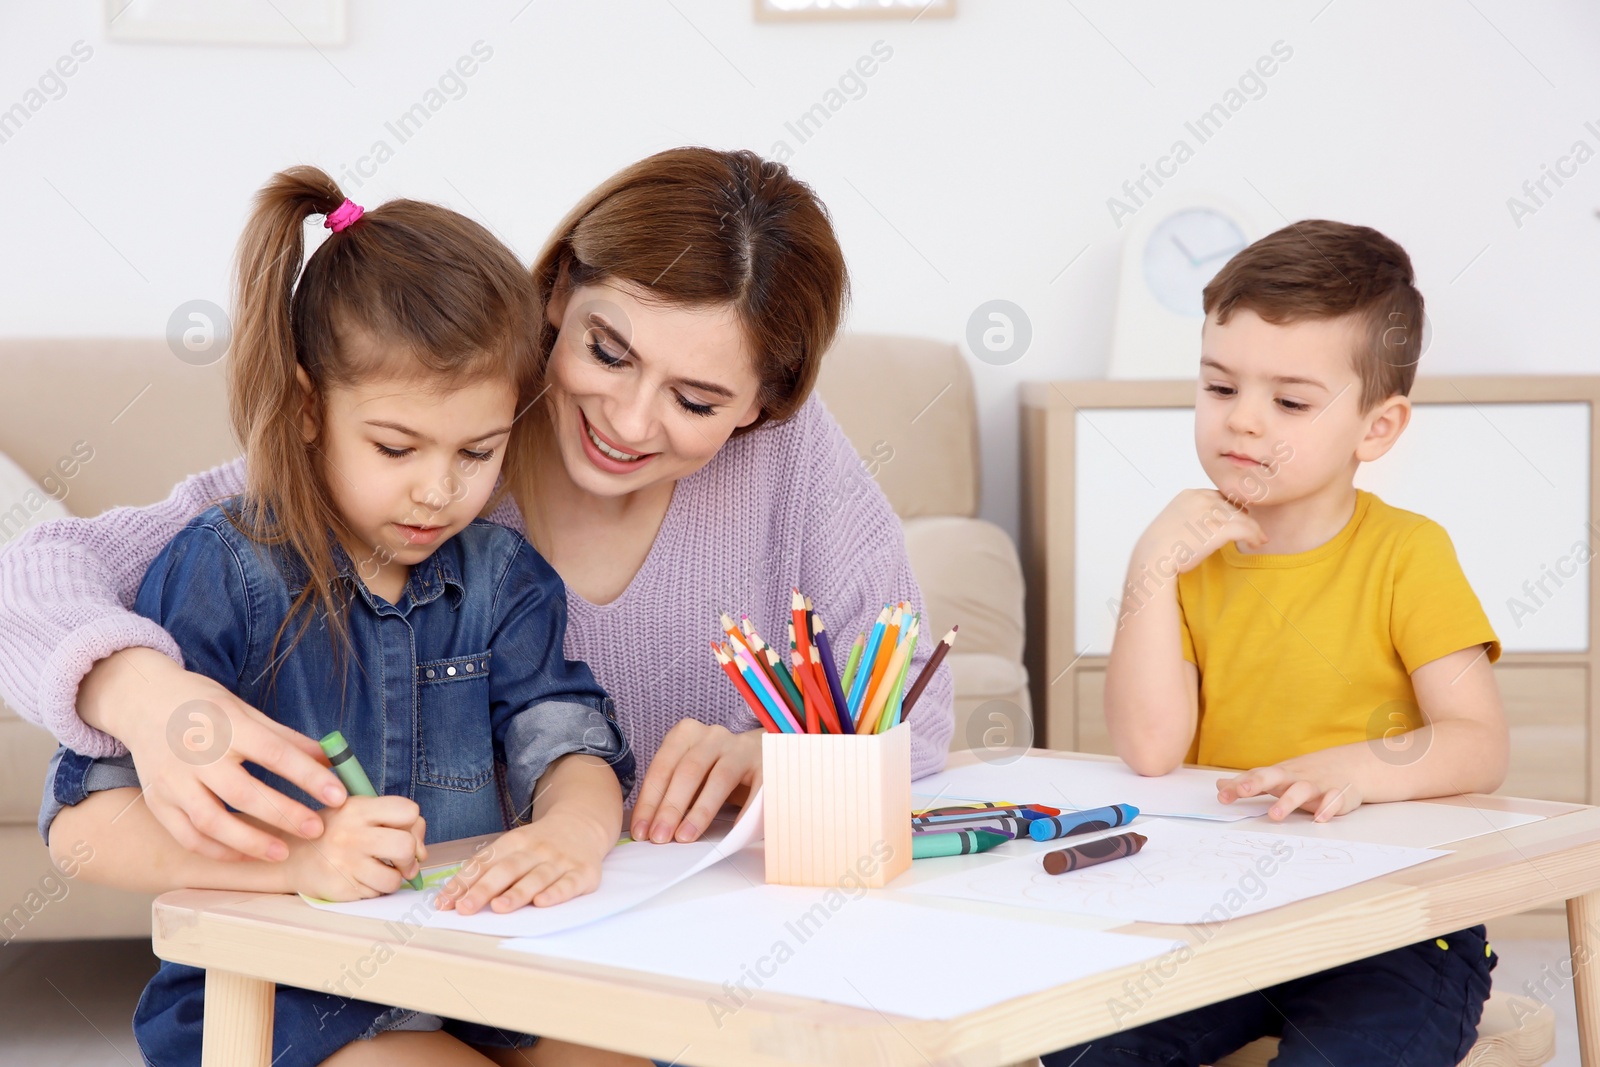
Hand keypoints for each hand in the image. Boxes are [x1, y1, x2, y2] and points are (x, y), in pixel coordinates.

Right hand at [83, 647, 347, 862]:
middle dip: (284, 815)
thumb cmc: (203, 705)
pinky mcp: (156, 801)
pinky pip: (187, 835)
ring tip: (282, 853)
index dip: (308, 776)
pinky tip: (244, 854)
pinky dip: (216, 850)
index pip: (273, 753)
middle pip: (243, 793)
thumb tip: (330, 760)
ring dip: (249, 842)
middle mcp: (197, 755)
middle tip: (316, 829)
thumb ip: (286, 738)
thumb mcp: (246, 711)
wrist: (143, 701)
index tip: (338, 795)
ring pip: (211, 821)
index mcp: (227, 725)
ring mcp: (172, 781)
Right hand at [285, 796, 425, 901]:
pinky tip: (360, 879)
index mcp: (358, 808)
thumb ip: (393, 822)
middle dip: (411, 857)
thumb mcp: (357, 813)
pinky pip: (376, 893)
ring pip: (395, 878)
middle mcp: (351, 834)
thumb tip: (421, 853)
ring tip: (378, 871)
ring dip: (394, 878)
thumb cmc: (333, 833)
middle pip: (406, 846)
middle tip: (400, 861)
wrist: (290, 859)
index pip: (409, 811)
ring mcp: (345, 863)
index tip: (404, 832)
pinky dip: (375, 889)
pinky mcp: (341, 888)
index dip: (413, 824)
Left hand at [435, 811, 613, 913]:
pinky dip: (555, 893)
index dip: (463, 883)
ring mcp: (560, 860)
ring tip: (499, 907)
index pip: (485, 862)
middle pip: (508, 869)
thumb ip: (489, 868)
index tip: (445, 903)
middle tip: (465, 908)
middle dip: (484, 889)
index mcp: (515, 841)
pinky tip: (542, 903)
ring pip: (536, 877)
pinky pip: (568, 884)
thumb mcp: (515, 846)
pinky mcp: (583, 873)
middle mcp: (536, 849)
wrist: (584, 824)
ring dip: (517, 893)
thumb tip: (454, 897)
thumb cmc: (541, 844)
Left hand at [629, 720, 760, 843]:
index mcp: (686, 734)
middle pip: (688, 771)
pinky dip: (744, 810)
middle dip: (671, 807)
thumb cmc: (713, 769)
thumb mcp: (689, 773)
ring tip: (686, 837)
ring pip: (719, 778)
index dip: (650, 801)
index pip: (662, 768)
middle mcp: (713, 737)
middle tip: (660, 837)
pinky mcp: (765, 764)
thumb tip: (647, 827)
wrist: (759, 754)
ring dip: (700, 811)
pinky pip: (755, 788)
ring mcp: (741, 749)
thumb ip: (670, 791)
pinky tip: (732, 831)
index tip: (642, 832)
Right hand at [1137, 488, 1267, 573]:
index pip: (1219, 496)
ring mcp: (1210, 512)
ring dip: (1253, 528)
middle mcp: (1202, 498)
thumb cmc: (1159, 546)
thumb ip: (1190, 516)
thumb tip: (1203, 525)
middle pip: (1233, 505)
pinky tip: (1257, 543)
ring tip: (1258, 538)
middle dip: (1244, 517)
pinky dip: (1255, 536)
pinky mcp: (1219, 528)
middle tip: (1252, 529)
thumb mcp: (1173, 521)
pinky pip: (1246, 529)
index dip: (1231, 508)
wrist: (1153, 557)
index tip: (1239, 519)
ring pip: (1243, 517)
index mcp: (1190, 494)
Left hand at [1217, 757, 1363, 821]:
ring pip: (1302, 790)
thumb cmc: (1303, 775)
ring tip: (1273, 815)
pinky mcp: (1338, 794)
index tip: (1221, 796)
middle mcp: (1295, 778)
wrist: (1349, 765)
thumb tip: (1219, 785)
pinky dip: (1328, 808)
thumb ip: (1248, 783)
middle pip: (1274, 776)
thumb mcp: (1275, 777)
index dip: (1237, 786)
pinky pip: (1334, 800)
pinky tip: (1319, 818)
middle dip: (1257, 782)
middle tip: (1242, 790)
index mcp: (1278, 775)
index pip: (1255, 777)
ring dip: (1288, 802)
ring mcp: (1317, 785)